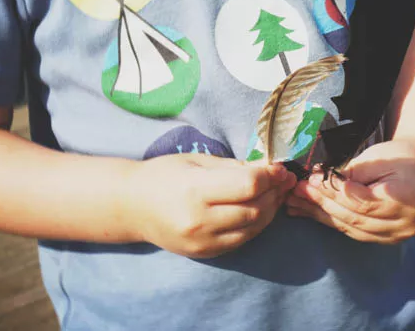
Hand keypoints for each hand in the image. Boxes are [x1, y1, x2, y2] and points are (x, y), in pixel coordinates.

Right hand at [123, 154, 295, 257]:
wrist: (131, 206)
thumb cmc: (163, 175)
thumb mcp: (197, 161)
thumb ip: (234, 167)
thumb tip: (269, 169)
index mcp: (195, 190)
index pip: (249, 185)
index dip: (270, 176)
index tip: (279, 167)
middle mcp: (199, 220)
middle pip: (256, 208)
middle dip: (275, 192)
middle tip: (283, 179)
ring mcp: (202, 241)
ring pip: (254, 227)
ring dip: (270, 209)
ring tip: (275, 193)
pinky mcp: (205, 253)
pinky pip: (242, 239)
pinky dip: (256, 224)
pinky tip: (259, 209)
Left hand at [285, 140, 414, 243]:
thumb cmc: (397, 156)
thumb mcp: (374, 158)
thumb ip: (348, 174)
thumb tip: (316, 182)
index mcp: (405, 199)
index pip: (359, 200)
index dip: (331, 191)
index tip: (310, 180)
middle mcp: (405, 223)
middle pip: (353, 217)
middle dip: (321, 203)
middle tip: (297, 191)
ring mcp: (398, 235)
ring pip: (351, 227)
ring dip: (321, 214)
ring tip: (296, 203)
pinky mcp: (388, 239)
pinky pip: (354, 232)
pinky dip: (332, 221)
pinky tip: (312, 213)